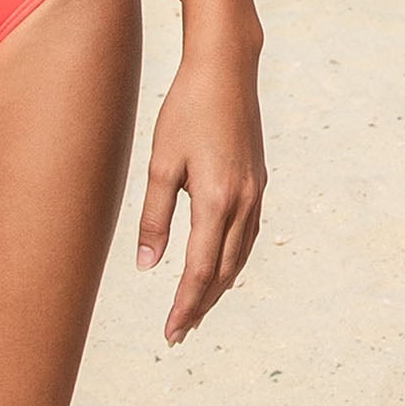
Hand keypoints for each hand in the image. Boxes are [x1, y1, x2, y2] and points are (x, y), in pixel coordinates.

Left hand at [138, 0, 265, 344]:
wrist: (226, 72)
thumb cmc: (184, 111)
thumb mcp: (160, 162)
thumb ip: (154, 216)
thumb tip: (147, 266)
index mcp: (215, 200)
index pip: (199, 269)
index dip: (185, 305)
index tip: (171, 333)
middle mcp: (242, 204)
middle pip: (222, 272)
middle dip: (200, 304)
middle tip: (178, 332)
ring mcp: (255, 194)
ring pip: (238, 256)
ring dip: (217, 286)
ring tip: (194, 307)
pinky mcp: (257, 184)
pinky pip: (247, 236)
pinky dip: (231, 259)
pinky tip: (218, 265)